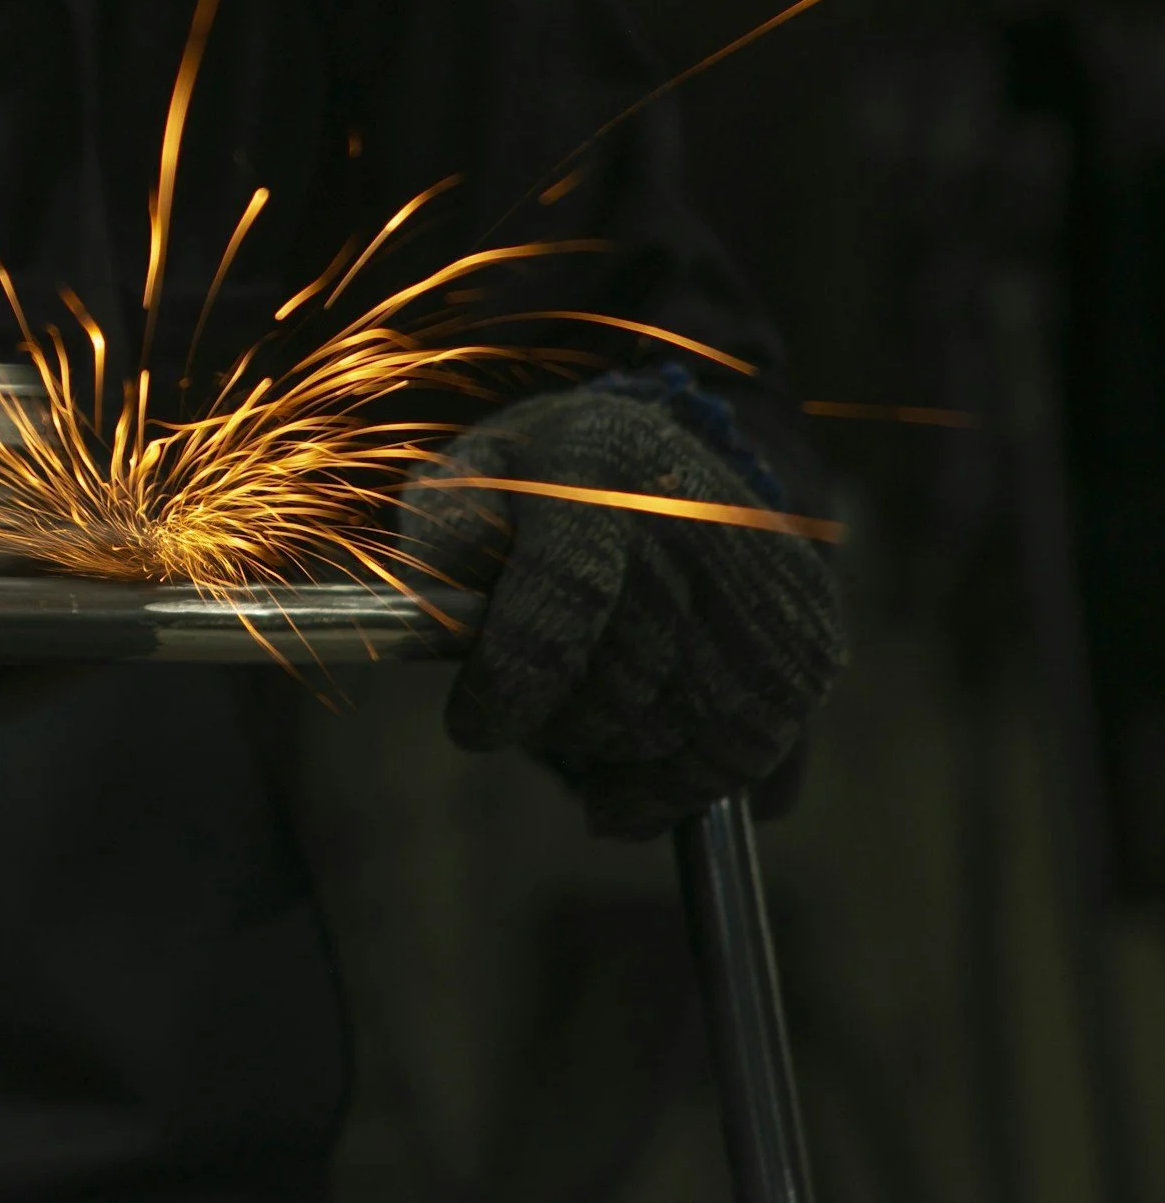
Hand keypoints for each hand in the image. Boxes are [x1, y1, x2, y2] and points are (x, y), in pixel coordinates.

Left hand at [397, 388, 844, 838]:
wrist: (662, 457)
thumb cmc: (540, 481)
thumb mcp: (470, 476)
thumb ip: (443, 534)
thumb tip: (449, 609)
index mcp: (600, 468)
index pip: (567, 596)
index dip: (514, 680)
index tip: (471, 728)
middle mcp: (699, 522)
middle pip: (621, 683)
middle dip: (553, 720)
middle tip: (521, 711)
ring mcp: (768, 586)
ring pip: (681, 731)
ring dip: (611, 756)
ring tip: (573, 730)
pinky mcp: (808, 642)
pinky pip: (744, 757)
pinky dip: (678, 790)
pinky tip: (625, 794)